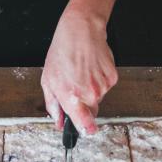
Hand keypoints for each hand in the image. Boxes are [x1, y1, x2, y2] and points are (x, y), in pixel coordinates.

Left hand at [41, 8, 117, 135]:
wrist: (81, 30)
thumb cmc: (62, 52)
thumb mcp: (48, 79)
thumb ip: (53, 105)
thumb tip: (58, 122)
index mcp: (71, 97)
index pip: (84, 126)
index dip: (85, 130)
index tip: (84, 130)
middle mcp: (89, 94)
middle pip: (91, 111)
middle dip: (83, 103)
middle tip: (75, 84)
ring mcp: (103, 86)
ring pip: (98, 97)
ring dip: (91, 89)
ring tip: (82, 71)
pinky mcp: (112, 77)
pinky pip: (106, 86)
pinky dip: (100, 79)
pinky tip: (92, 67)